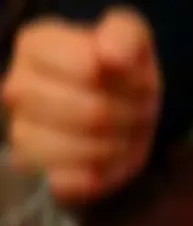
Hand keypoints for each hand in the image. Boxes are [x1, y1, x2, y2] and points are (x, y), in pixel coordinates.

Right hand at [1, 7, 161, 202]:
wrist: (120, 114)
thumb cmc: (121, 73)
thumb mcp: (130, 38)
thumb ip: (123, 36)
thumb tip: (109, 57)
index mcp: (34, 46)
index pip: (90, 70)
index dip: (127, 82)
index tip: (138, 82)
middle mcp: (17, 89)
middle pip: (93, 114)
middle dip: (128, 117)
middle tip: (136, 113)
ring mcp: (21, 134)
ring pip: (81, 151)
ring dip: (118, 148)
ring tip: (123, 134)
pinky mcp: (36, 175)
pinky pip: (69, 185)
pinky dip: (99, 178)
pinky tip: (106, 161)